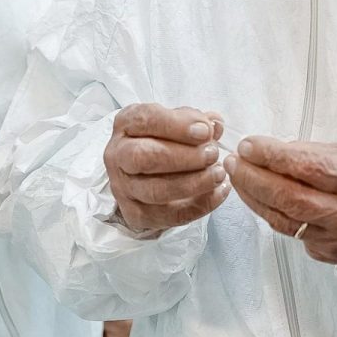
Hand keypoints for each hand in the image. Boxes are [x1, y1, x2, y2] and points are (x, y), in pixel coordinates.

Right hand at [105, 104, 229, 234]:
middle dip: (183, 157)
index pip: (145, 120)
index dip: (176, 125)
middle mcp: (118, 155)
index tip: (205, 132)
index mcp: (126, 125)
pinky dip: (199, 206)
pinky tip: (219, 192)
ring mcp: (123, 188)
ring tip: (219, 174)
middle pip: (144, 157)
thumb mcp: (177, 122)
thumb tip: (215, 125)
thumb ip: (195, 120)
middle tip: (212, 155)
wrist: (144, 173)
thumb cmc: (163, 140)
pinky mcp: (135, 214)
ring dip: (193, 184)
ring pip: (155, 191)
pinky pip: (169, 216)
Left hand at [224, 138, 336, 265]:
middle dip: (253, 178)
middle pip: (287, 196)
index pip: (304, 165)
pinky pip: (293, 235)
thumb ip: (313, 153)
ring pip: (283, 220)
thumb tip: (273, 151)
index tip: (249, 145)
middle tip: (233, 163)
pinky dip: (275, 217)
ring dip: (255, 199)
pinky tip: (264, 203)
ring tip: (239, 180)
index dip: (270, 155)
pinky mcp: (329, 254)